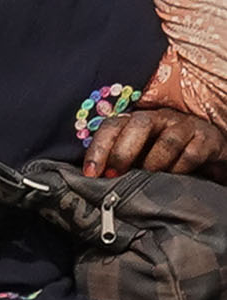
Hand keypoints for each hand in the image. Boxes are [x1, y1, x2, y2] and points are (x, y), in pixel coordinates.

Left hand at [91, 99, 226, 179]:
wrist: (207, 150)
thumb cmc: (164, 155)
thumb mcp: (139, 156)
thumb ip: (118, 163)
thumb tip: (92, 181)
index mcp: (135, 121)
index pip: (111, 126)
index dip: (98, 148)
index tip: (91, 173)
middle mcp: (159, 118)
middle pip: (138, 126)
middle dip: (122, 152)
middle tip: (115, 175)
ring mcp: (184, 126)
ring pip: (167, 141)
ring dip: (154, 163)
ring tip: (148, 179)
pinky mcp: (206, 138)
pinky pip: (192, 154)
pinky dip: (181, 169)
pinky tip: (175, 178)